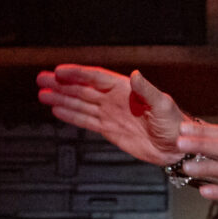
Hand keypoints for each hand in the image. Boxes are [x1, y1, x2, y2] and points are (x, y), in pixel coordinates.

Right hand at [37, 64, 187, 165]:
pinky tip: (57, 110)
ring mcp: (109, 114)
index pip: (95, 77)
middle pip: (82, 88)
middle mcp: (114, 99)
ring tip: (42, 94)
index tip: (58, 71)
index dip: (76, 74)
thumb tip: (135, 75)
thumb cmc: (175, 123)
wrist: (176, 147)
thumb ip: (146, 90)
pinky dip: (70, 115)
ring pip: (80, 104)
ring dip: (61, 98)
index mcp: (125, 89)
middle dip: (61, 84)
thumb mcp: (163, 104)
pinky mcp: (108, 130)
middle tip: (41, 79)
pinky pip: (85, 121)